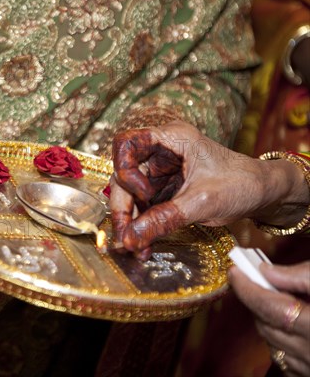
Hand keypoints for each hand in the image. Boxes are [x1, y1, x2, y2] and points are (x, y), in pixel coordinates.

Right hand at [110, 121, 288, 257]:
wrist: (263, 194)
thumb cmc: (241, 184)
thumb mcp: (202, 202)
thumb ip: (164, 219)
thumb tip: (130, 239)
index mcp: (170, 138)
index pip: (126, 144)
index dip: (125, 170)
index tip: (143, 193)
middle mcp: (159, 152)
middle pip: (123, 175)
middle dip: (123, 207)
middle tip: (126, 237)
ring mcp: (159, 172)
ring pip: (129, 195)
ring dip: (130, 222)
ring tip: (135, 248)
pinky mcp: (162, 190)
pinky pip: (142, 207)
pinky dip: (141, 226)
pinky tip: (143, 245)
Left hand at [229, 262, 309, 376]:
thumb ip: (300, 276)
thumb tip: (265, 271)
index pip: (269, 307)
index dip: (248, 288)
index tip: (234, 272)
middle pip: (266, 325)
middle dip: (258, 302)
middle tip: (258, 282)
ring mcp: (309, 368)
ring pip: (272, 343)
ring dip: (268, 321)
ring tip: (282, 302)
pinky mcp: (307, 376)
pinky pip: (285, 359)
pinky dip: (281, 341)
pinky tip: (292, 326)